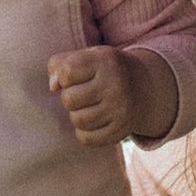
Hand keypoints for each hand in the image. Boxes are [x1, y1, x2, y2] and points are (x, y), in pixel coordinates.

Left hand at [49, 42, 175, 145]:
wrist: (142, 86)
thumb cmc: (103, 70)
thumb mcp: (86, 57)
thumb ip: (59, 64)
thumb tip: (53, 87)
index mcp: (105, 61)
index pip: (67, 73)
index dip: (64, 77)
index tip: (75, 76)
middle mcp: (116, 84)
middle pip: (69, 99)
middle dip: (70, 97)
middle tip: (83, 93)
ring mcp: (121, 109)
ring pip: (78, 120)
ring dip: (77, 114)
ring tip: (88, 106)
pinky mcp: (121, 130)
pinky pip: (87, 139)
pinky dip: (84, 132)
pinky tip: (93, 120)